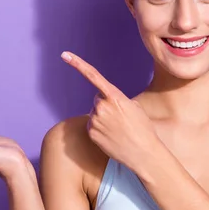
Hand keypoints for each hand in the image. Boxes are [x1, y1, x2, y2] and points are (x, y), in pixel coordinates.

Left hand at [61, 51, 161, 171]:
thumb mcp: (135, 107)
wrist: (143, 153)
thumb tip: (105, 102)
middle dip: (106, 106)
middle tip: (121, 119)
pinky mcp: (91, 133)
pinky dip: (100, 130)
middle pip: (98, 100)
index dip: (78, 64)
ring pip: (95, 113)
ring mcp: (95, 121)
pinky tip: (112, 137)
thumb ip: (117, 99)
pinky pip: (93, 126)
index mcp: (115, 97)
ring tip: (119, 130)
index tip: (65, 55)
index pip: (93, 75)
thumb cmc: (143, 129)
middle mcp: (102, 107)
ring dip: (104, 119)